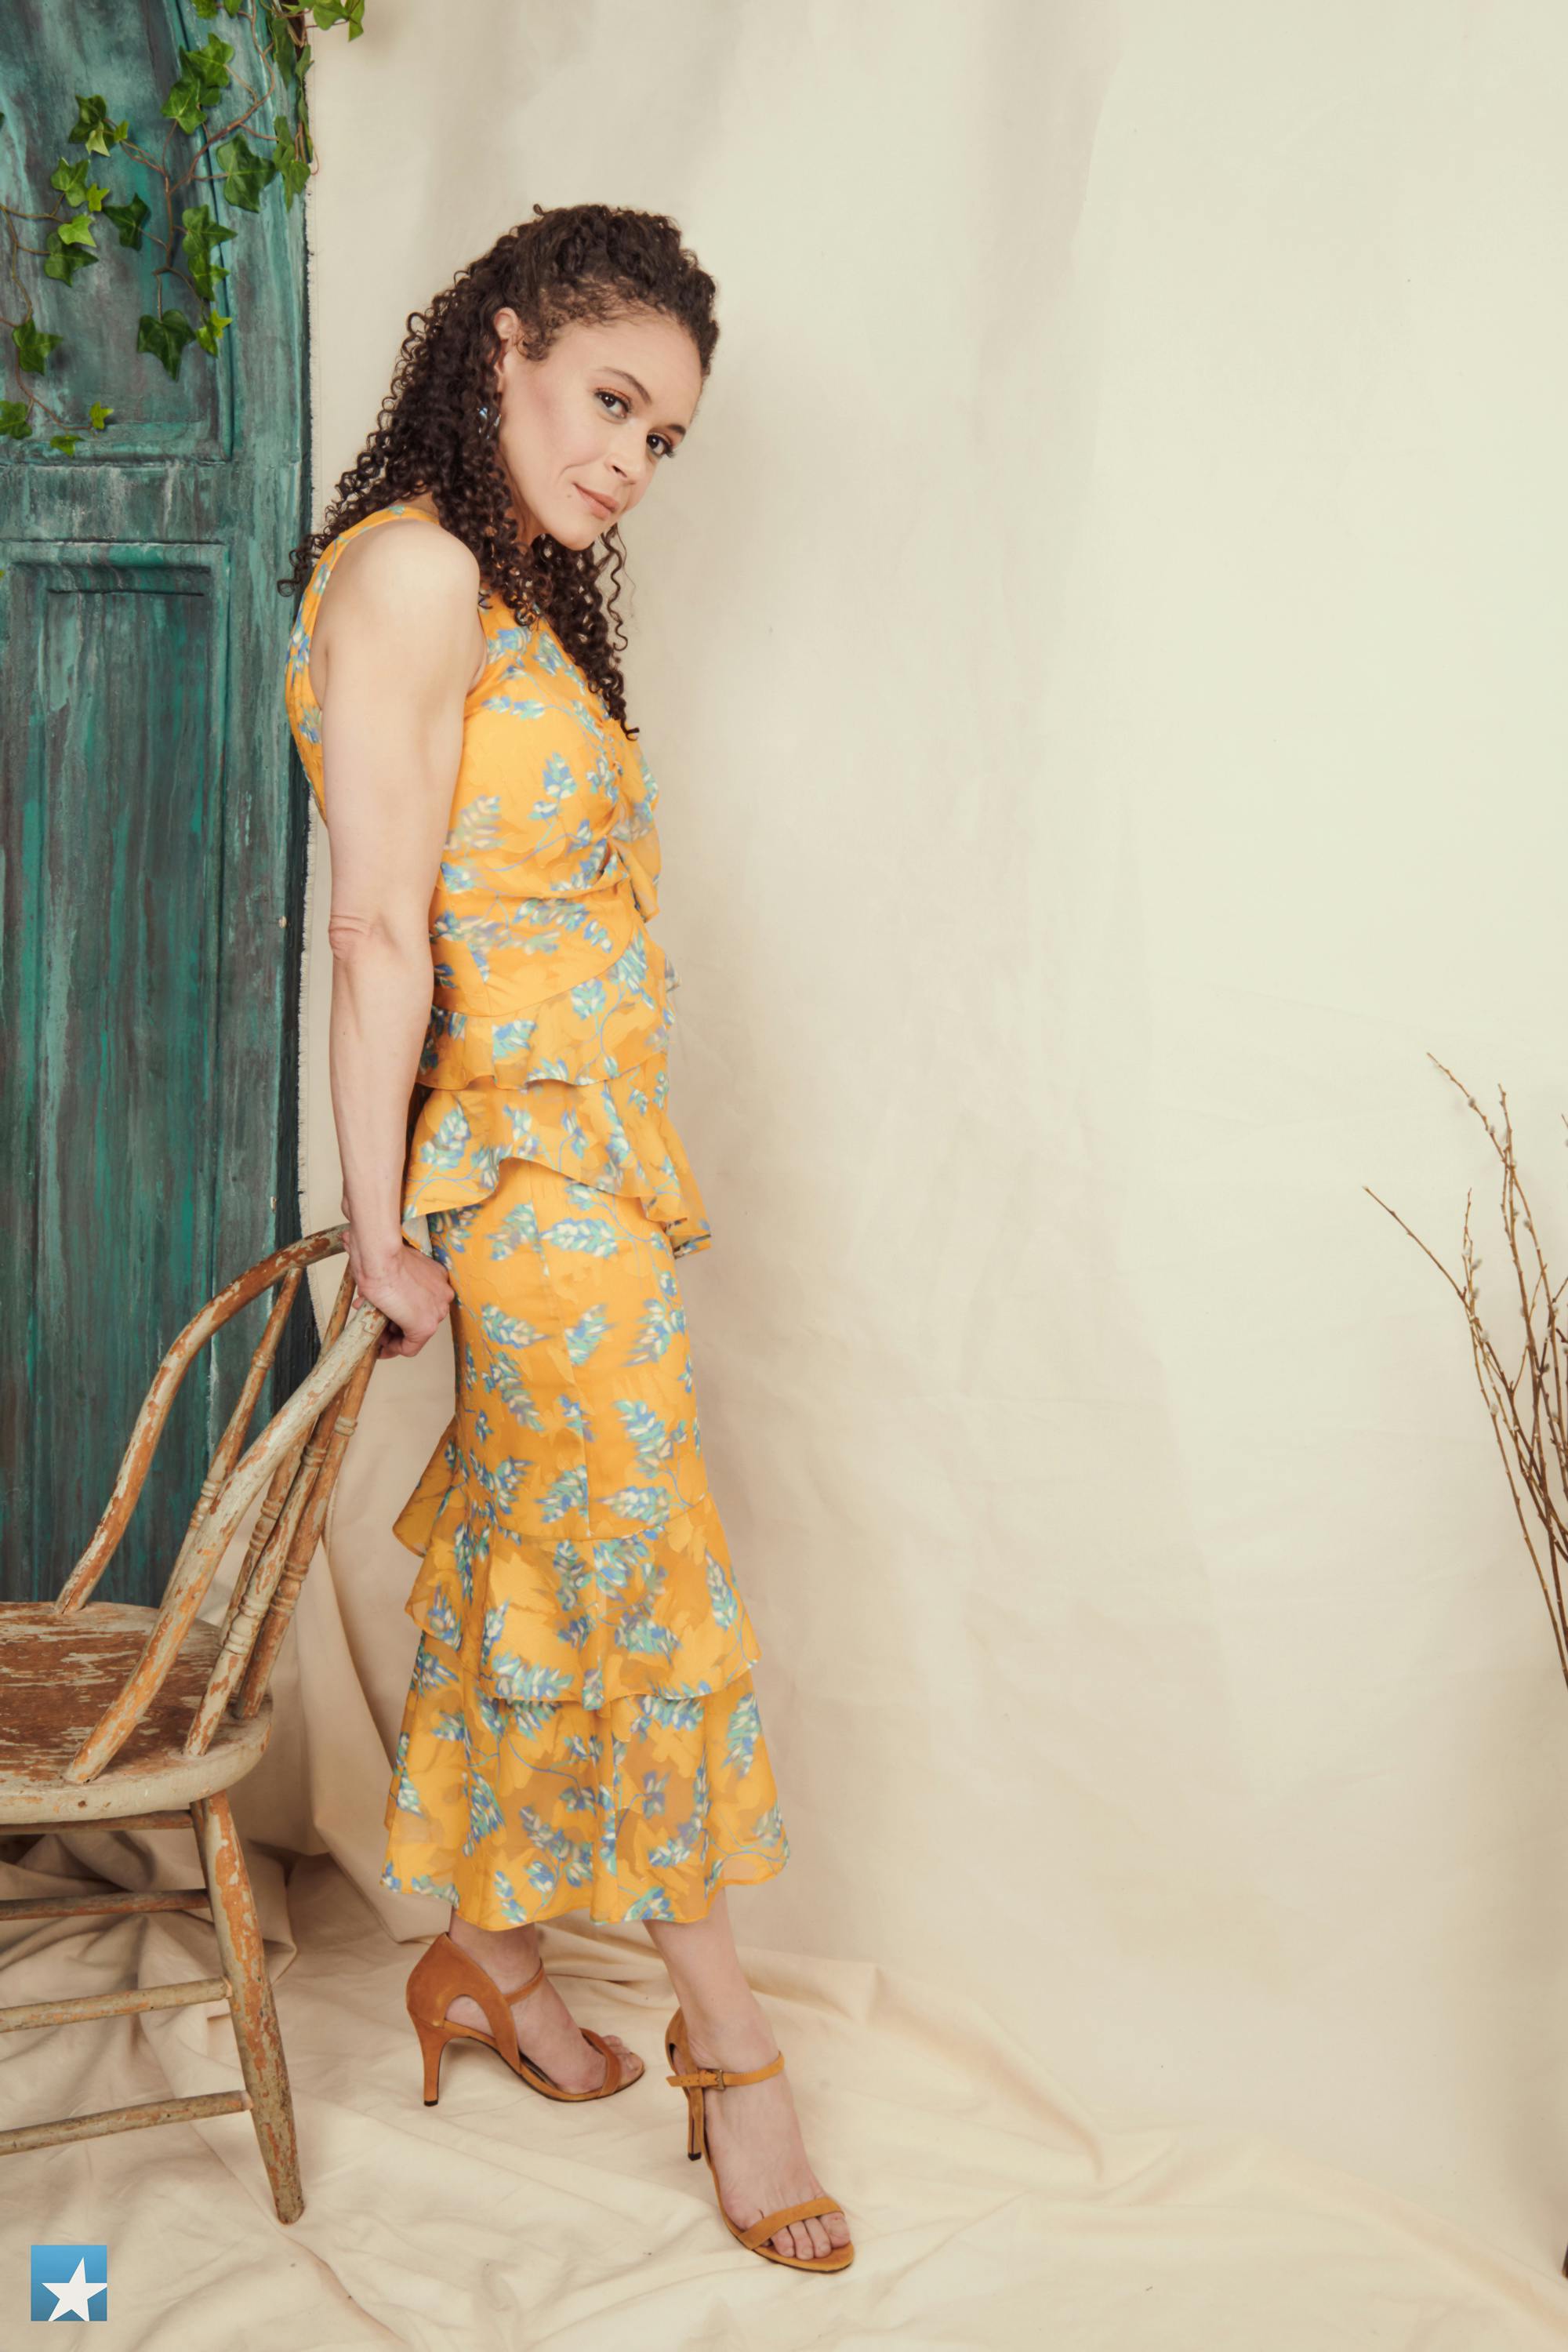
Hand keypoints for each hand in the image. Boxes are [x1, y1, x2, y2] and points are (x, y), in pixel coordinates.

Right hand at [346, 1228, 454, 1358]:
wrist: (380, 1257)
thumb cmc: (380, 1255)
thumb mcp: (390, 1269)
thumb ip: (389, 1285)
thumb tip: (374, 1298)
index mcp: (436, 1277)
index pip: (421, 1302)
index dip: (402, 1312)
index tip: (388, 1317)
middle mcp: (443, 1294)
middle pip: (419, 1317)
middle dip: (396, 1323)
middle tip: (379, 1325)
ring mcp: (436, 1311)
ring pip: (415, 1333)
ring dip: (393, 1335)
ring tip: (375, 1333)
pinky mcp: (425, 1326)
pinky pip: (411, 1348)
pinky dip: (394, 1349)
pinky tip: (381, 1346)